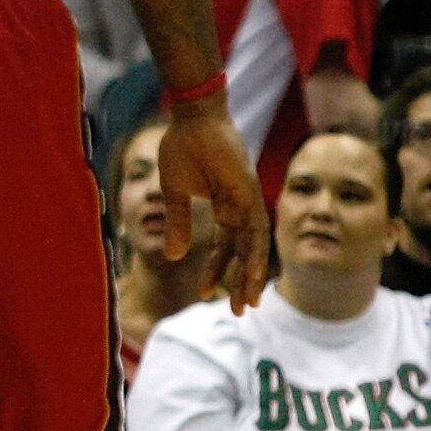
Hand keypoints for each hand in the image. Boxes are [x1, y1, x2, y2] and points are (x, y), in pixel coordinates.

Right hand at [157, 105, 268, 312]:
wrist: (192, 120)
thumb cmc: (182, 148)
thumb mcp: (174, 193)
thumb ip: (178, 224)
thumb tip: (173, 256)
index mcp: (224, 209)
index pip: (223, 248)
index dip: (215, 271)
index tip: (205, 294)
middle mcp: (241, 209)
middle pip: (243, 253)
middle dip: (240, 282)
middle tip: (241, 311)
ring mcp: (248, 202)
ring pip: (254, 247)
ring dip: (251, 276)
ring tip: (249, 303)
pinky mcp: (250, 194)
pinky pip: (257, 230)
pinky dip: (256, 254)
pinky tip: (253, 275)